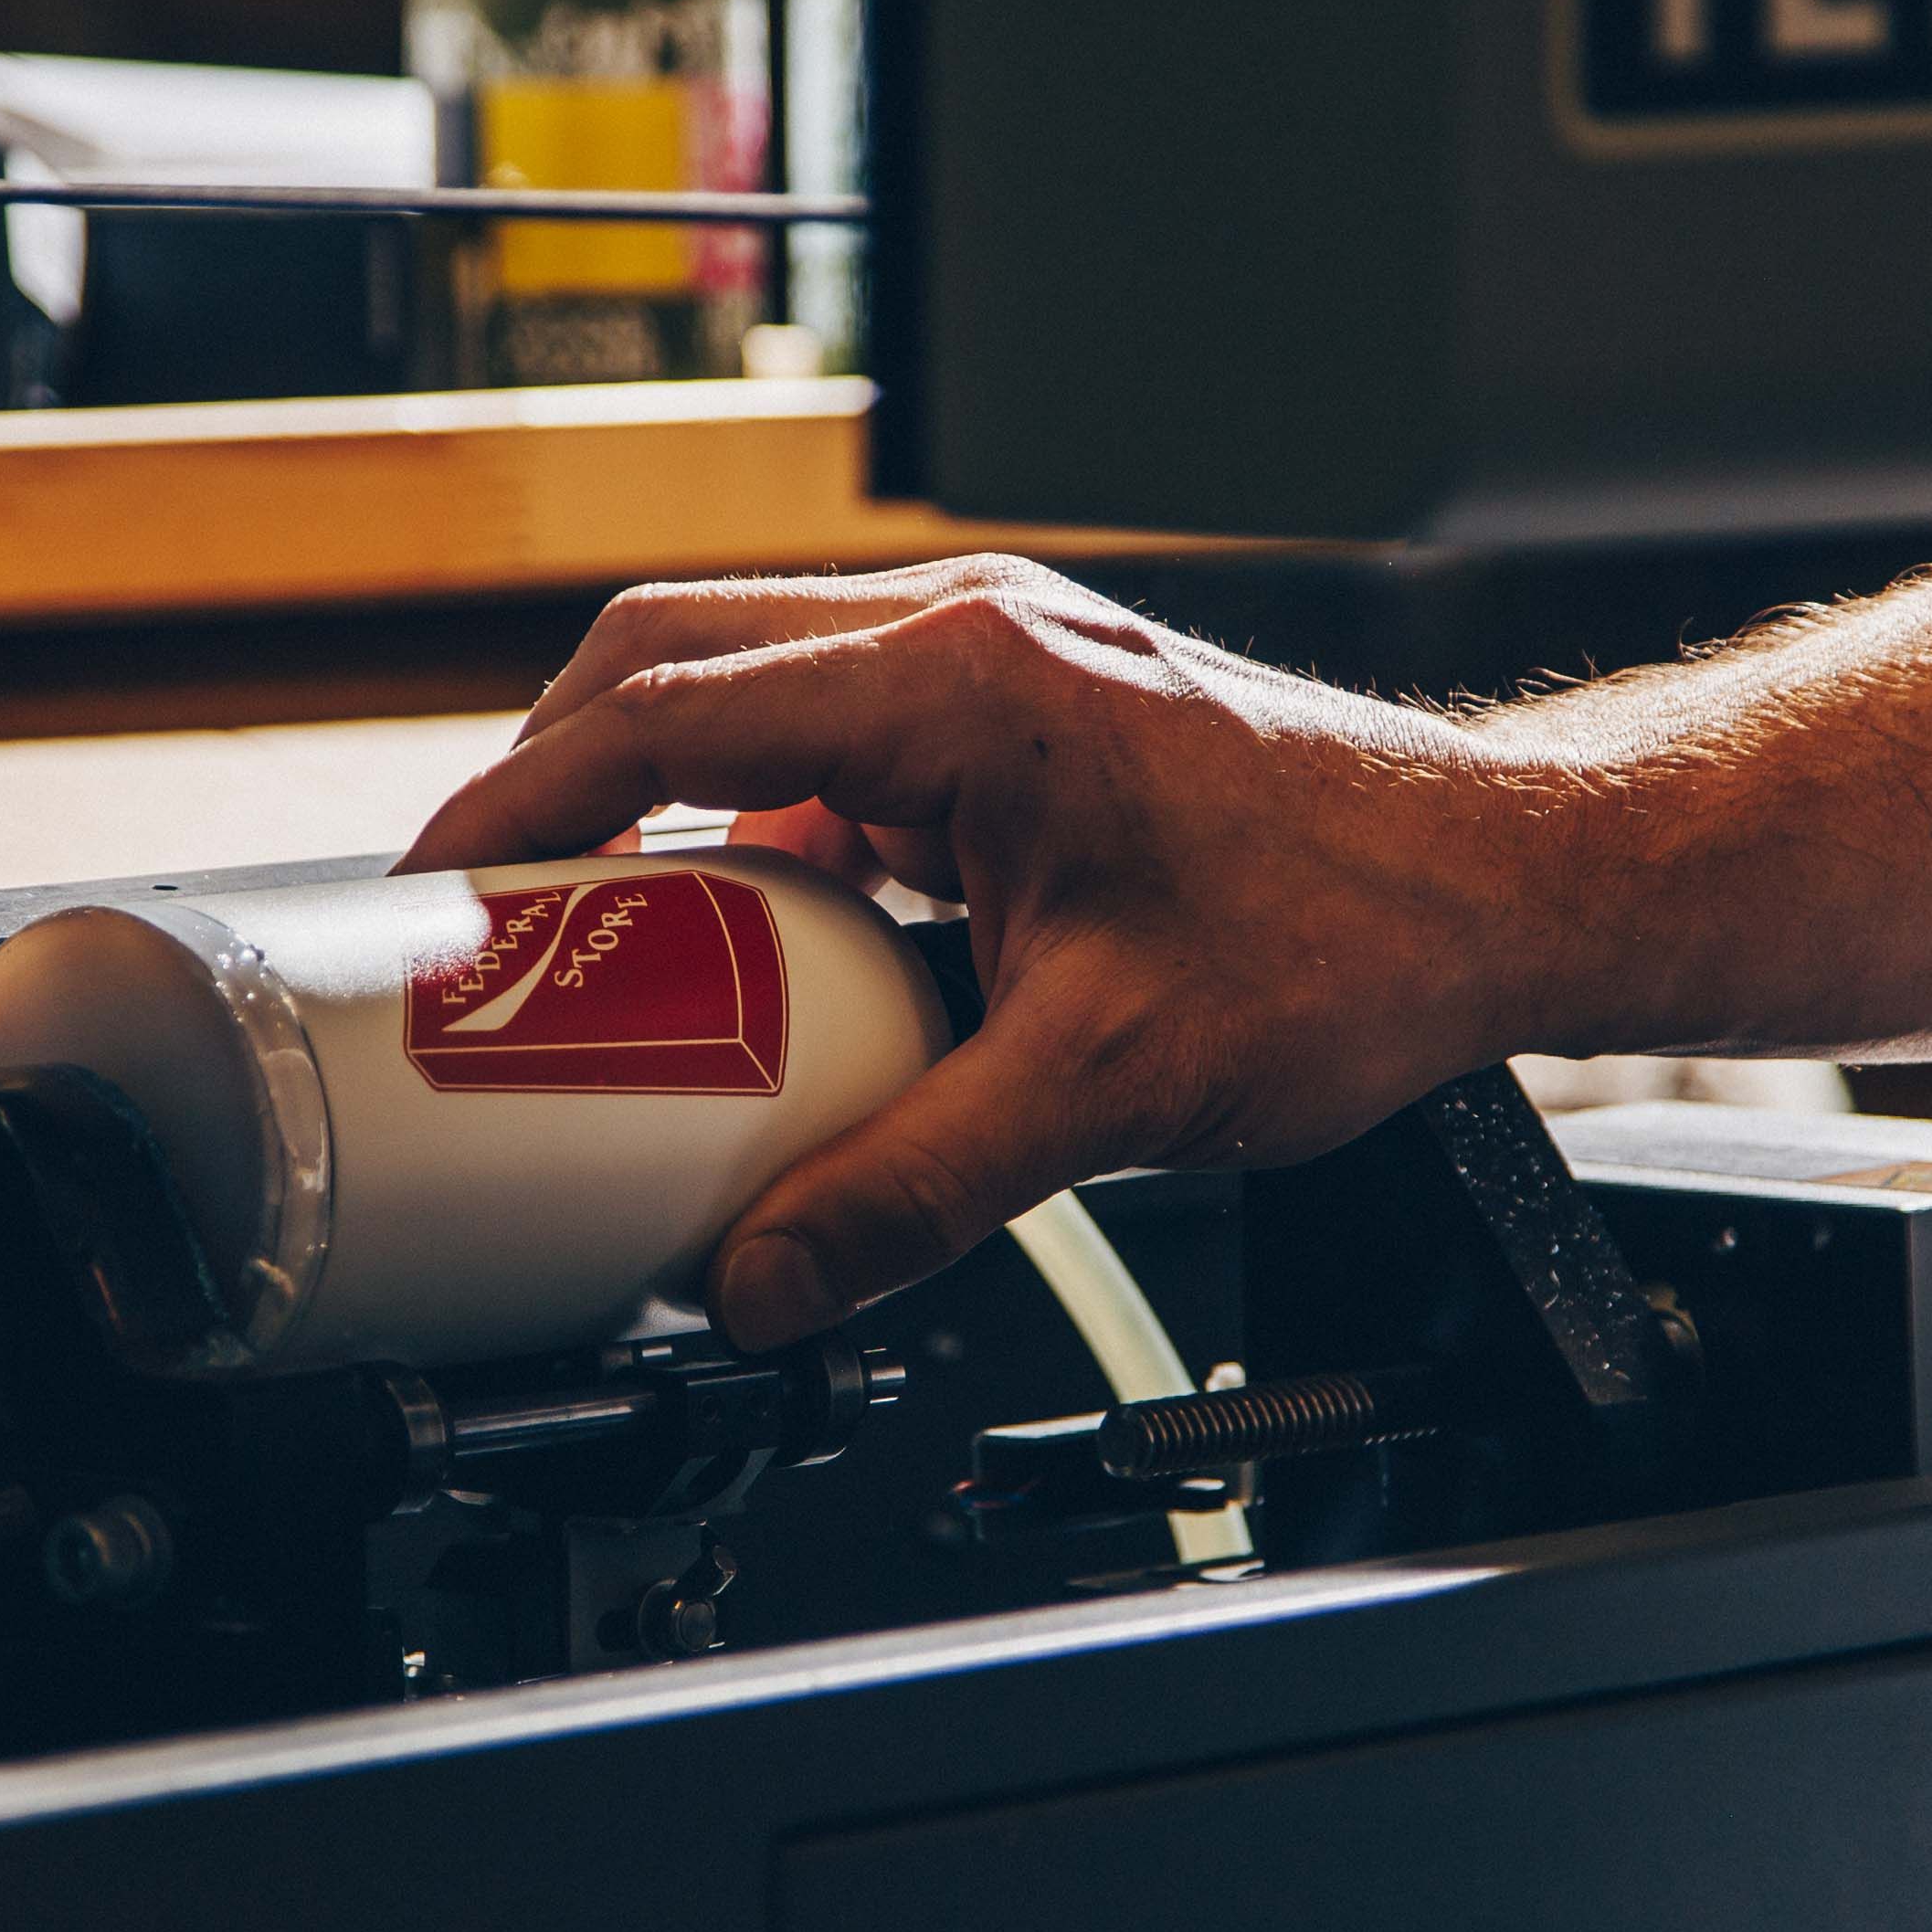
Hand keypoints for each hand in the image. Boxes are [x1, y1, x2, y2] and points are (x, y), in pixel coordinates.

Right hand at [399, 557, 1563, 1350]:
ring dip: (658, 819)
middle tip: (481, 925)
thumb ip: (919, 1189)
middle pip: (666, 665)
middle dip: (551, 789)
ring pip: (748, 707)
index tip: (431, 896)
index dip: (516, 805)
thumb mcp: (1109, 1087)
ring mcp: (991, 678)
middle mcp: (964, 646)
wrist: (1500, 891)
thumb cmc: (1354, 931)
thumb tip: (769, 1284)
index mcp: (961, 684)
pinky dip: (760, 852)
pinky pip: (833, 767)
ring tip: (593, 957)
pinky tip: (754, 973)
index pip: (659, 710)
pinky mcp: (1017, 734)